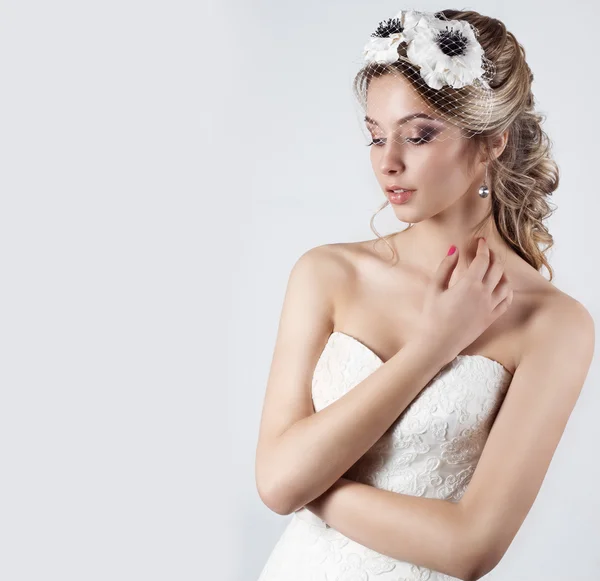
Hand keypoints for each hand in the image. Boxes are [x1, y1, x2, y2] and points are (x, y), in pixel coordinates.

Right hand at [413, 238, 513, 364]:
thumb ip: (446, 267)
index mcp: (469, 284)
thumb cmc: (432, 316)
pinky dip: (507, 290)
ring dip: (502, 271)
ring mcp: (490, 306)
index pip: (483, 259)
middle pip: (497, 268)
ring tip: (495, 266)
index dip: (483, 247)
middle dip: (493, 255)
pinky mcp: (492, 317)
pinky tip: (501, 286)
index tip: (481, 240)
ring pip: (506, 283)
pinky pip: (507, 300)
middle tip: (487, 250)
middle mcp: (484, 293)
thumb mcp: (434, 288)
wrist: (439, 343)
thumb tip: (454, 249)